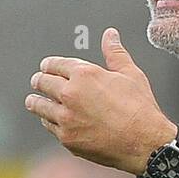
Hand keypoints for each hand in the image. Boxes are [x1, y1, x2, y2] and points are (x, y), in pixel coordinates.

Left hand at [26, 28, 175, 174]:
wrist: (145, 143)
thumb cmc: (140, 108)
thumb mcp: (130, 74)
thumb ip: (115, 53)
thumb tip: (110, 34)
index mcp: (85, 74)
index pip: (54, 64)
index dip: (48, 65)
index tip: (46, 67)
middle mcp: (70, 94)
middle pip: (42, 82)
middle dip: (39, 80)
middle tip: (37, 82)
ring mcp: (66, 118)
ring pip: (39, 105)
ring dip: (35, 101)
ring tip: (33, 100)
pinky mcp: (66, 138)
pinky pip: (49, 126)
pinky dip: (48, 120)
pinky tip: (49, 119)